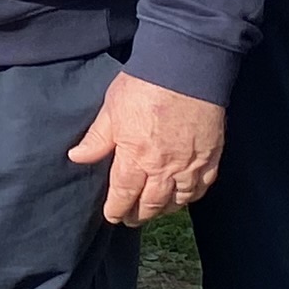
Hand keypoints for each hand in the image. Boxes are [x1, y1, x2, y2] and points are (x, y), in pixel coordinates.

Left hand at [66, 72, 225, 227]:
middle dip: (138, 214)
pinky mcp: (211, 157)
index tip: (112, 216)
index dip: (117, 209)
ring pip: (177, 200)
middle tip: (130, 218)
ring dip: (163, 209)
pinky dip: (190, 197)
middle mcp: (164, 169)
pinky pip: (202, 187)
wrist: (187, 69)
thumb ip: (97, 138)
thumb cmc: (145, 85)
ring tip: (154, 210)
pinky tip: (184, 196)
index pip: (123, 195)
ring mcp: (190, 165)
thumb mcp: (111, 109)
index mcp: (135, 158)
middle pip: (151, 204)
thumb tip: (77, 157)